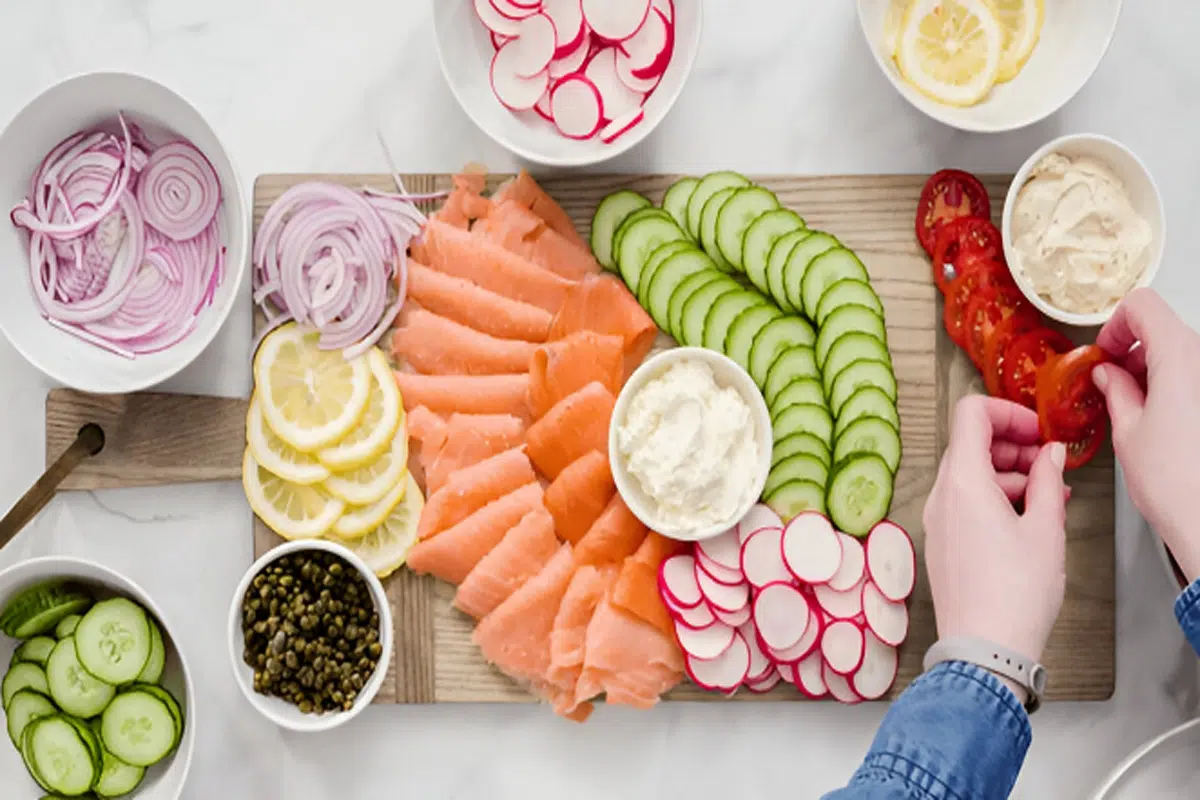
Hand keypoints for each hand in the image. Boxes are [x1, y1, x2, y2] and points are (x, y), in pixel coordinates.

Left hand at [924, 395, 1067, 665]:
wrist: (985, 650)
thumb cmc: (1013, 593)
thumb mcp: (1045, 528)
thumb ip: (1047, 480)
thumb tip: (1050, 454)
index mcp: (961, 481)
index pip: (971, 414)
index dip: (1008, 413)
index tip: (1038, 431)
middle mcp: (940, 496)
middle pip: (970, 445)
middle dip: (1013, 446)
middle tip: (1050, 465)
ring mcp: (936, 521)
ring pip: (969, 476)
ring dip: (1008, 474)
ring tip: (1049, 496)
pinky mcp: (942, 543)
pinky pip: (965, 504)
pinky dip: (994, 499)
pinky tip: (1028, 519)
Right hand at [1093, 288, 1199, 581]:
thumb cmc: (1178, 483)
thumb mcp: (1128, 431)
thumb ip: (1115, 391)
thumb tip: (1107, 376)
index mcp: (1180, 356)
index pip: (1142, 306)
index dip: (1115, 326)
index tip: (1104, 354)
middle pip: (1165, 329)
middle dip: (1132, 352)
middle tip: (1111, 385)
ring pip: (1183, 354)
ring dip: (1154, 371)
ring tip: (1136, 410)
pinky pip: (1195, 378)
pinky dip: (1176, 388)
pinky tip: (1162, 421)